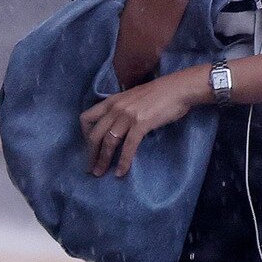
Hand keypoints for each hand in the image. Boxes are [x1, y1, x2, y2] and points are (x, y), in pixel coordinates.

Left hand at [79, 66, 207, 176]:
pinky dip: (123, 161)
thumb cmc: (158, 93)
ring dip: (103, 160)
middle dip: (91, 154)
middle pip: (95, 134)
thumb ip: (120, 109)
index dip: (84, 135)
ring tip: (100, 173)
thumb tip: (116, 126)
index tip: (90, 146)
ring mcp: (127, 116)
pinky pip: (128, 147)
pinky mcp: (141, 124)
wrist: (177, 88)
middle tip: (91, 168)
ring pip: (108, 142)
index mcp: (111, 101)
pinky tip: (121, 172)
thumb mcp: (131, 97)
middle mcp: (115, 108)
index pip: (86, 118)